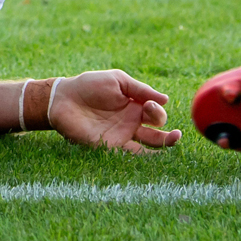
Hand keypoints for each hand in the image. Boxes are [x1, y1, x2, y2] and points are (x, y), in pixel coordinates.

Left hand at [48, 71, 179, 153]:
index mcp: (135, 107)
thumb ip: (140, 89)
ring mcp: (120, 137)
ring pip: (146, 149)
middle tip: (176, 136)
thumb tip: (166, 99)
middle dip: (169, 137)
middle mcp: (131, 124)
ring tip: (171, 145)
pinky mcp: (108, 148)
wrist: (63, 98)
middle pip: (157, 136)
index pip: (156, 115)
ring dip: (160, 150)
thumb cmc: (90, 85)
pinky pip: (126, 157)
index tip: (149, 105)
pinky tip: (149, 158)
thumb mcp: (117, 80)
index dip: (157, 112)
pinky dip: (139, 159)